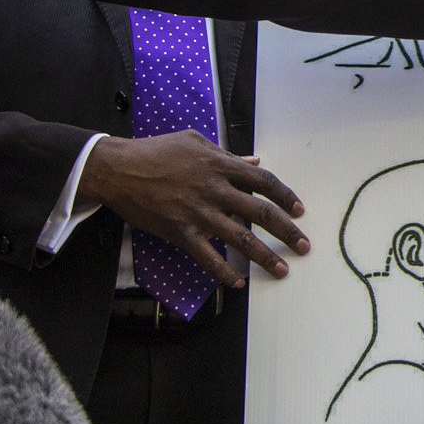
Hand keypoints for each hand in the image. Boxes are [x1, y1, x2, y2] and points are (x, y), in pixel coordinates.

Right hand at [79, 130, 307, 284]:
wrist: (119, 170)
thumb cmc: (155, 151)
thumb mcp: (194, 141)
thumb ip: (226, 154)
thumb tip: (253, 162)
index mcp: (221, 165)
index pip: (264, 182)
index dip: (285, 196)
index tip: (299, 210)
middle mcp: (216, 190)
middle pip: (261, 213)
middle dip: (286, 231)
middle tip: (303, 245)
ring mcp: (200, 214)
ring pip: (241, 238)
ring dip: (265, 257)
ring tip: (282, 270)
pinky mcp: (182, 233)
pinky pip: (208, 258)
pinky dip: (224, 272)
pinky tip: (237, 282)